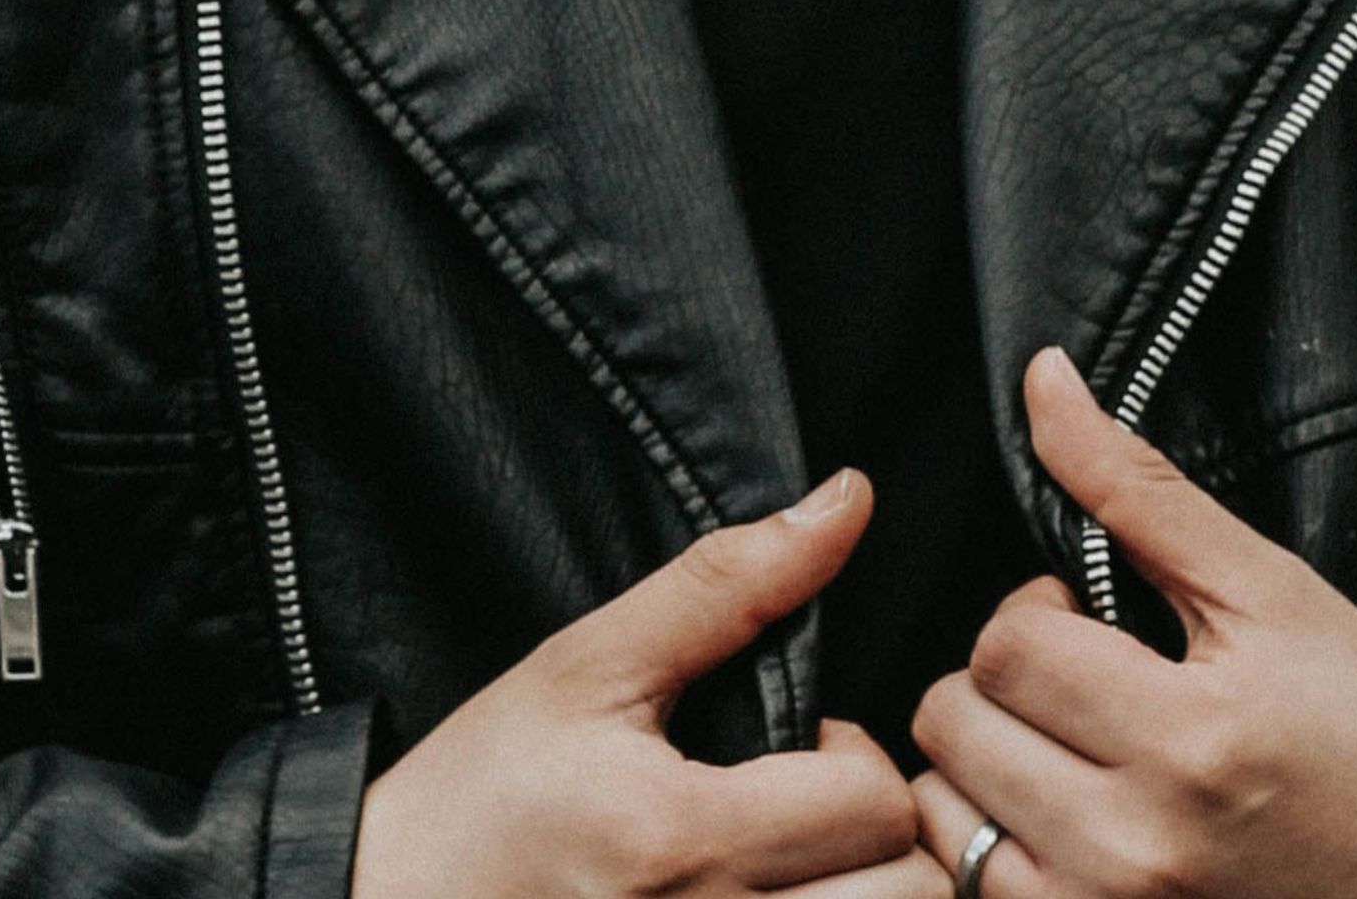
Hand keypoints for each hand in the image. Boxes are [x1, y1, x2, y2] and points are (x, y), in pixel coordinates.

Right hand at [353, 469, 950, 898]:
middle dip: (878, 845)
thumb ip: (726, 584)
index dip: (853, 760)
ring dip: (859, 898)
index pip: (873, 804)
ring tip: (792, 868)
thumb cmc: (479, 794)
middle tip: (809, 817)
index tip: (795, 751)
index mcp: (677, 837)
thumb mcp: (585, 670)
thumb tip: (848, 497)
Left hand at [910, 348, 1356, 898]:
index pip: (1006, 647)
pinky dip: (986, 833)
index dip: (1035, 612)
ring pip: (942, 804)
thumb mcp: (1271, 593)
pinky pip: (967, 879)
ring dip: (982, 758)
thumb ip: (1139, 489)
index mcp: (1191, 739)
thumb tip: (1044, 382)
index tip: (1090, 621)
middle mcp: (1138, 844)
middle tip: (1080, 681)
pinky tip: (1052, 808)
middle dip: (1001, 679)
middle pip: (956, 722)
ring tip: (1067, 745)